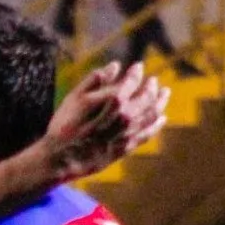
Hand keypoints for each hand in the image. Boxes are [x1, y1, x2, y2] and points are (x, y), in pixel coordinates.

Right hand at [43, 62, 167, 180]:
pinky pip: (147, 135)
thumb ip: (95, 80)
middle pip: (147, 98)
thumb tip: (115, 66)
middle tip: (153, 81)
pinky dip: (156, 125)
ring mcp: (127, 134)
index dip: (136, 72)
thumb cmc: (64, 126)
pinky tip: (161, 118)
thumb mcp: (74, 99)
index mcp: (112, 100)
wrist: (60, 159)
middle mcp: (124, 116)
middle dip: (152, 87)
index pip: (132, 82)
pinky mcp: (125, 148)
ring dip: (160, 103)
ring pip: (151, 116)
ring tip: (164, 94)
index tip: (138, 66)